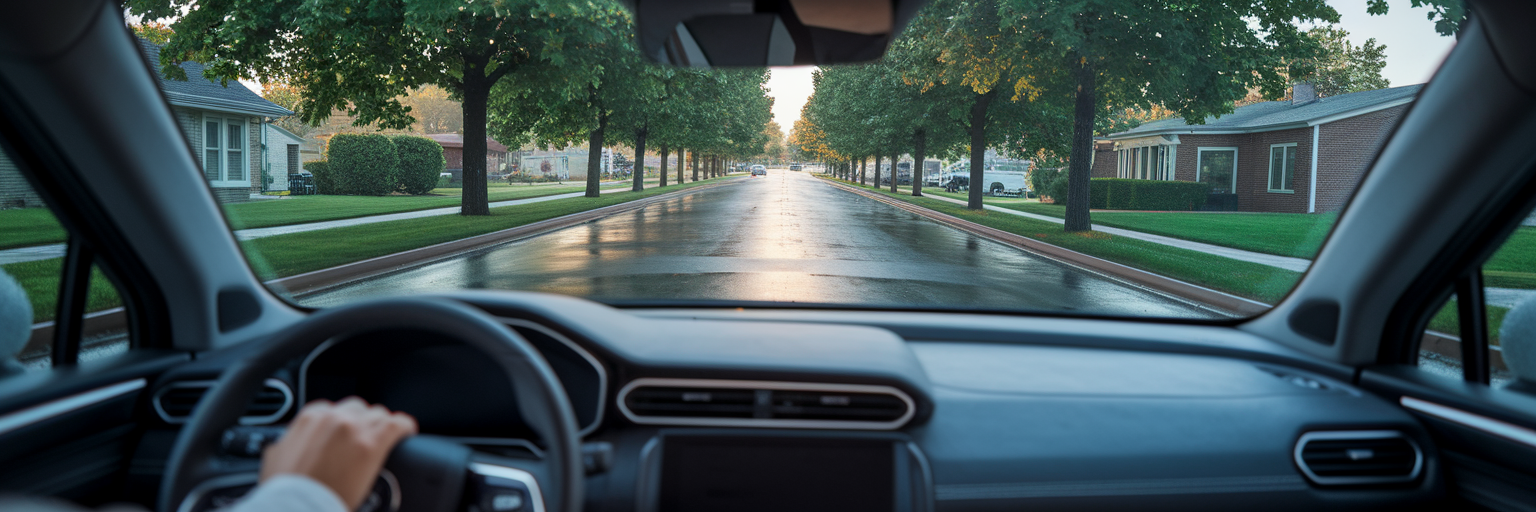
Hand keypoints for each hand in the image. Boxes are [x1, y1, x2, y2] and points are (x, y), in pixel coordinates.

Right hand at [260, 397, 417, 509]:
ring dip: (382, 427)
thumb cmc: (286, 490)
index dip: (343, 422)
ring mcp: (355, 428)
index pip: (334, 409)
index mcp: (310, 418)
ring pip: (379, 415)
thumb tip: (285, 444)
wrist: (298, 506)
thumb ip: (286, 442)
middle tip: (363, 442)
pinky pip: (399, 424)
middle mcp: (333, 417)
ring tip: (385, 440)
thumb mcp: (276, 458)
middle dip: (362, 424)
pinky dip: (405, 428)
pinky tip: (407, 433)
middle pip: (359, 409)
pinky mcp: (374, 442)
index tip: (346, 433)